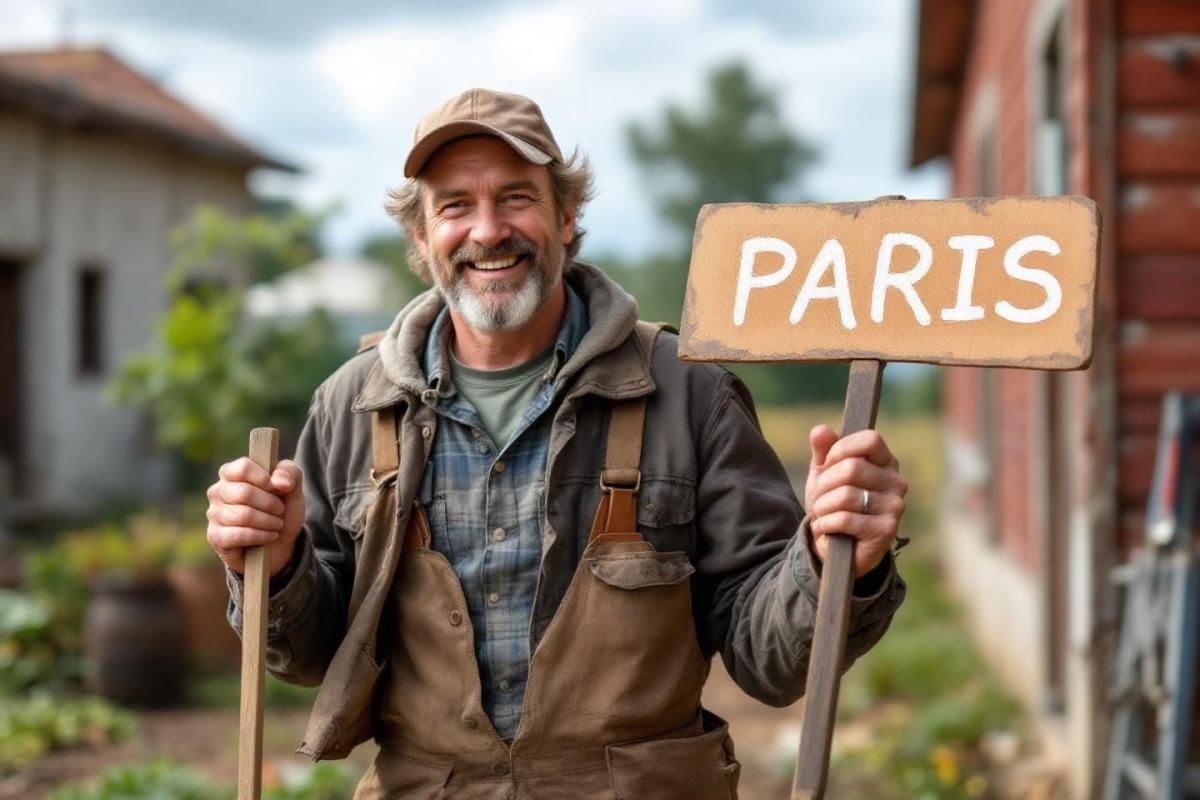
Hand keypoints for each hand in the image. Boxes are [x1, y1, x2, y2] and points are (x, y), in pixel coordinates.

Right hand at [206, 458, 304, 576]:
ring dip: (268, 522)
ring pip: (243, 515)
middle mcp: (218, 491)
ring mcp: (214, 514)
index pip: (243, 468)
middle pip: (244, 493)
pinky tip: (270, 536)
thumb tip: (278, 482)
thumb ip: (290, 473)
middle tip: (280, 510)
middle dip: (271, 504)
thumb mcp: (293, 488)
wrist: (280, 543)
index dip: (264, 479)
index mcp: (231, 473)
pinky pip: (239, 535)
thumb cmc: (281, 510)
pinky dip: (261, 536)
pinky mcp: (215, 536)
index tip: (276, 488)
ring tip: (277, 524)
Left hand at [804, 425, 907, 577]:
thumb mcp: (824, 474)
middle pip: (851, 467)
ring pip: (845, 495)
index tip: (828, 465)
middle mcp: (897, 482)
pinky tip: (826, 529)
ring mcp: (895, 507)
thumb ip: (823, 450)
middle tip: (820, 497)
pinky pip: (844, 519)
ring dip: (822, 506)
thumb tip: (820, 430)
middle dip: (825, 483)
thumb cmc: (833, 504)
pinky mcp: (886, 530)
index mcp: (886, 462)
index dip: (840, 450)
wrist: (835, 546)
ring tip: (822, 514)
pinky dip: (825, 524)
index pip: (870, 439)